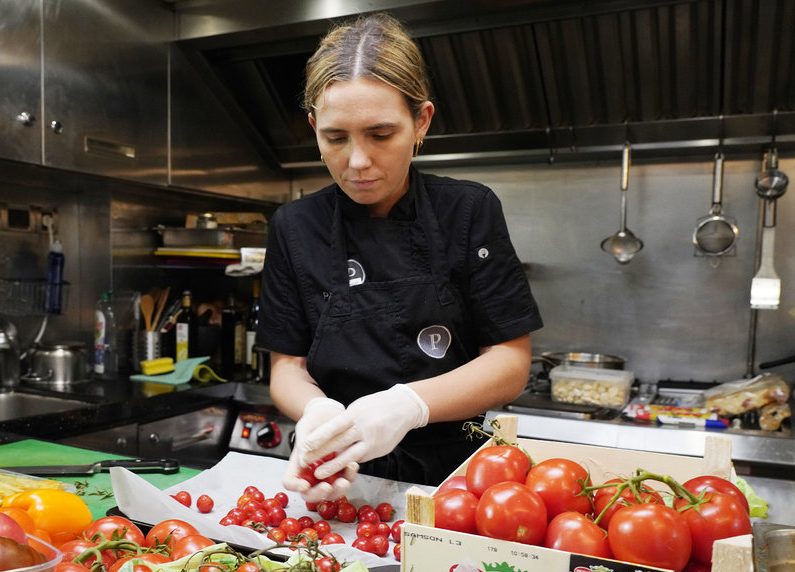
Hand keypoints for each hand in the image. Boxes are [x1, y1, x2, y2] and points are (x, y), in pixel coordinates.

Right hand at [283, 397, 357, 501]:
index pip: (290, 481)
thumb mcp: (305, 426)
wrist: (331, 413)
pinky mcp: (341, 469)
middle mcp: (311, 472)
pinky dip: (350, 476)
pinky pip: (345, 479)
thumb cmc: (314, 419)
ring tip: (344, 481)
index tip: (304, 485)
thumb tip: (302, 460)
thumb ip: (303, 442)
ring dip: (337, 490)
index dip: (295, 486)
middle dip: (318, 494)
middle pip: (309, 494)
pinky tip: (353, 466)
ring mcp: (326, 473)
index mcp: (297, 463)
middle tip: (327, 487)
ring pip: (330, 492)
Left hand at [302, 384, 428, 478]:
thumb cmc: (377, 405)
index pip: (334, 427)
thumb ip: (345, 420)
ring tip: (319, 474)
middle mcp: (363, 428)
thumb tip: (328, 434)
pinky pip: (360, 458)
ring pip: (349, 456)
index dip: (319, 437)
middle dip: (320, 454)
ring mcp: (372, 441)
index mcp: (356, 414)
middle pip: (339, 443)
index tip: (305, 445)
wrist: (404, 408)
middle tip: (304, 461)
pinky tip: (337, 470)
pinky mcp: (378, 450)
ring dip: (333, 466)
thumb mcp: (358, 407)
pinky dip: (347, 464)